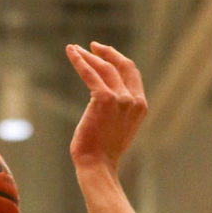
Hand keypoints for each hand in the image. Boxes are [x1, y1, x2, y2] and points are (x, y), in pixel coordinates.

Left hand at [66, 42, 147, 172]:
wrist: (97, 166)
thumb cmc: (102, 154)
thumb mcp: (118, 129)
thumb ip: (118, 112)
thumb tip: (104, 101)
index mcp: (140, 106)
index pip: (132, 74)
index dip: (119, 61)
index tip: (105, 55)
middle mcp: (133, 99)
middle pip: (122, 65)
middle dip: (106, 53)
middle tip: (91, 46)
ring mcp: (121, 98)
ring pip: (104, 68)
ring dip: (88, 56)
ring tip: (74, 49)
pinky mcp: (104, 99)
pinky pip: (90, 73)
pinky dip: (79, 61)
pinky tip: (71, 52)